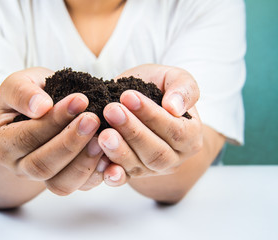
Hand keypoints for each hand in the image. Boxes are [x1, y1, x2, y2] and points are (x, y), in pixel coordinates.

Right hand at [0, 67, 103, 194]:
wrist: (39, 113)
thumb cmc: (30, 96)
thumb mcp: (18, 84)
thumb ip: (22, 91)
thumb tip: (40, 106)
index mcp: (3, 142)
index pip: (27, 137)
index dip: (54, 121)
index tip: (80, 100)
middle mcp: (19, 166)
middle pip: (42, 165)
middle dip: (70, 142)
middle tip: (93, 119)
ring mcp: (42, 178)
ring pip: (60, 183)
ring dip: (83, 161)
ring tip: (102, 137)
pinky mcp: (64, 181)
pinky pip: (80, 187)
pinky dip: (96, 174)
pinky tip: (108, 154)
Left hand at [98, 64, 202, 185]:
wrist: (136, 101)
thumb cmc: (157, 87)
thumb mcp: (174, 78)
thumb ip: (183, 89)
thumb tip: (175, 107)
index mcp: (191, 136)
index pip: (175, 131)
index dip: (151, 115)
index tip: (128, 96)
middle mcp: (174, 157)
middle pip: (156, 153)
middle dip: (132, 131)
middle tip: (111, 110)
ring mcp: (152, 169)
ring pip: (139, 166)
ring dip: (119, 150)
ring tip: (103, 133)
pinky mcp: (132, 173)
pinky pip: (123, 178)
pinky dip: (112, 174)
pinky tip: (101, 165)